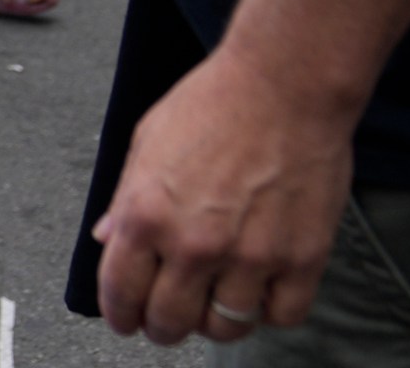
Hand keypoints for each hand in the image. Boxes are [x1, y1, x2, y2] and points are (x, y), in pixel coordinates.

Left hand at [94, 48, 354, 346]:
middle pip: (170, 323)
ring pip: (226, 327)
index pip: (120, 294)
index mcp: (146, 215)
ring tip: (217, 298)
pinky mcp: (302, 258)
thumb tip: (106, 240)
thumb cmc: (214, 103)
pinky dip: (270, 310)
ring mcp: (251, 256)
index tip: (126, 320)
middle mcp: (194, 244)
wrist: (285, 83)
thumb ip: (125, 200)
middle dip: (163, 326)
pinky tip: (261, 287)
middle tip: (170, 317)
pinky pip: (282, 316)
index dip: (120, 314)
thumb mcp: (146, 143)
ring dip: (217, 320)